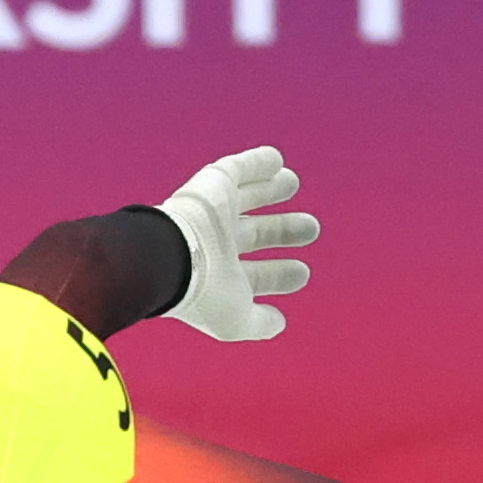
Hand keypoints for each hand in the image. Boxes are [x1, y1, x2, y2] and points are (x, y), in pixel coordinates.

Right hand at [160, 146, 317, 340]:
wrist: (172, 255)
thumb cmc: (203, 292)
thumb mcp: (235, 319)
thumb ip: (259, 324)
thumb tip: (280, 323)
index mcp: (219, 276)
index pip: (254, 274)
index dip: (278, 274)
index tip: (302, 273)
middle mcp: (216, 243)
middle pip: (254, 233)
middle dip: (282, 231)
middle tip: (310, 229)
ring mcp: (214, 212)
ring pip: (246, 197)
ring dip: (270, 189)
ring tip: (292, 182)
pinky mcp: (212, 183)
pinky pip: (237, 168)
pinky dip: (256, 162)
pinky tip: (276, 159)